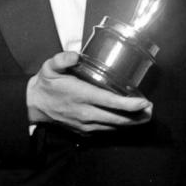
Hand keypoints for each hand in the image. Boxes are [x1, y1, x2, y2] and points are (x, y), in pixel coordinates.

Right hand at [27, 51, 152, 133]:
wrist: (34, 105)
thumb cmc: (46, 85)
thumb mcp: (49, 67)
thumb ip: (61, 59)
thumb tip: (74, 54)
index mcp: (81, 95)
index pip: (110, 101)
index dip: (129, 104)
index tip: (144, 102)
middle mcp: (85, 113)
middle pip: (117, 119)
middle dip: (138, 116)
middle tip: (151, 110)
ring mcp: (85, 125)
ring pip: (114, 127)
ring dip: (131, 123)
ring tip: (145, 115)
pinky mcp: (84, 131)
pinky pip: (105, 131)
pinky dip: (118, 126)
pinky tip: (127, 120)